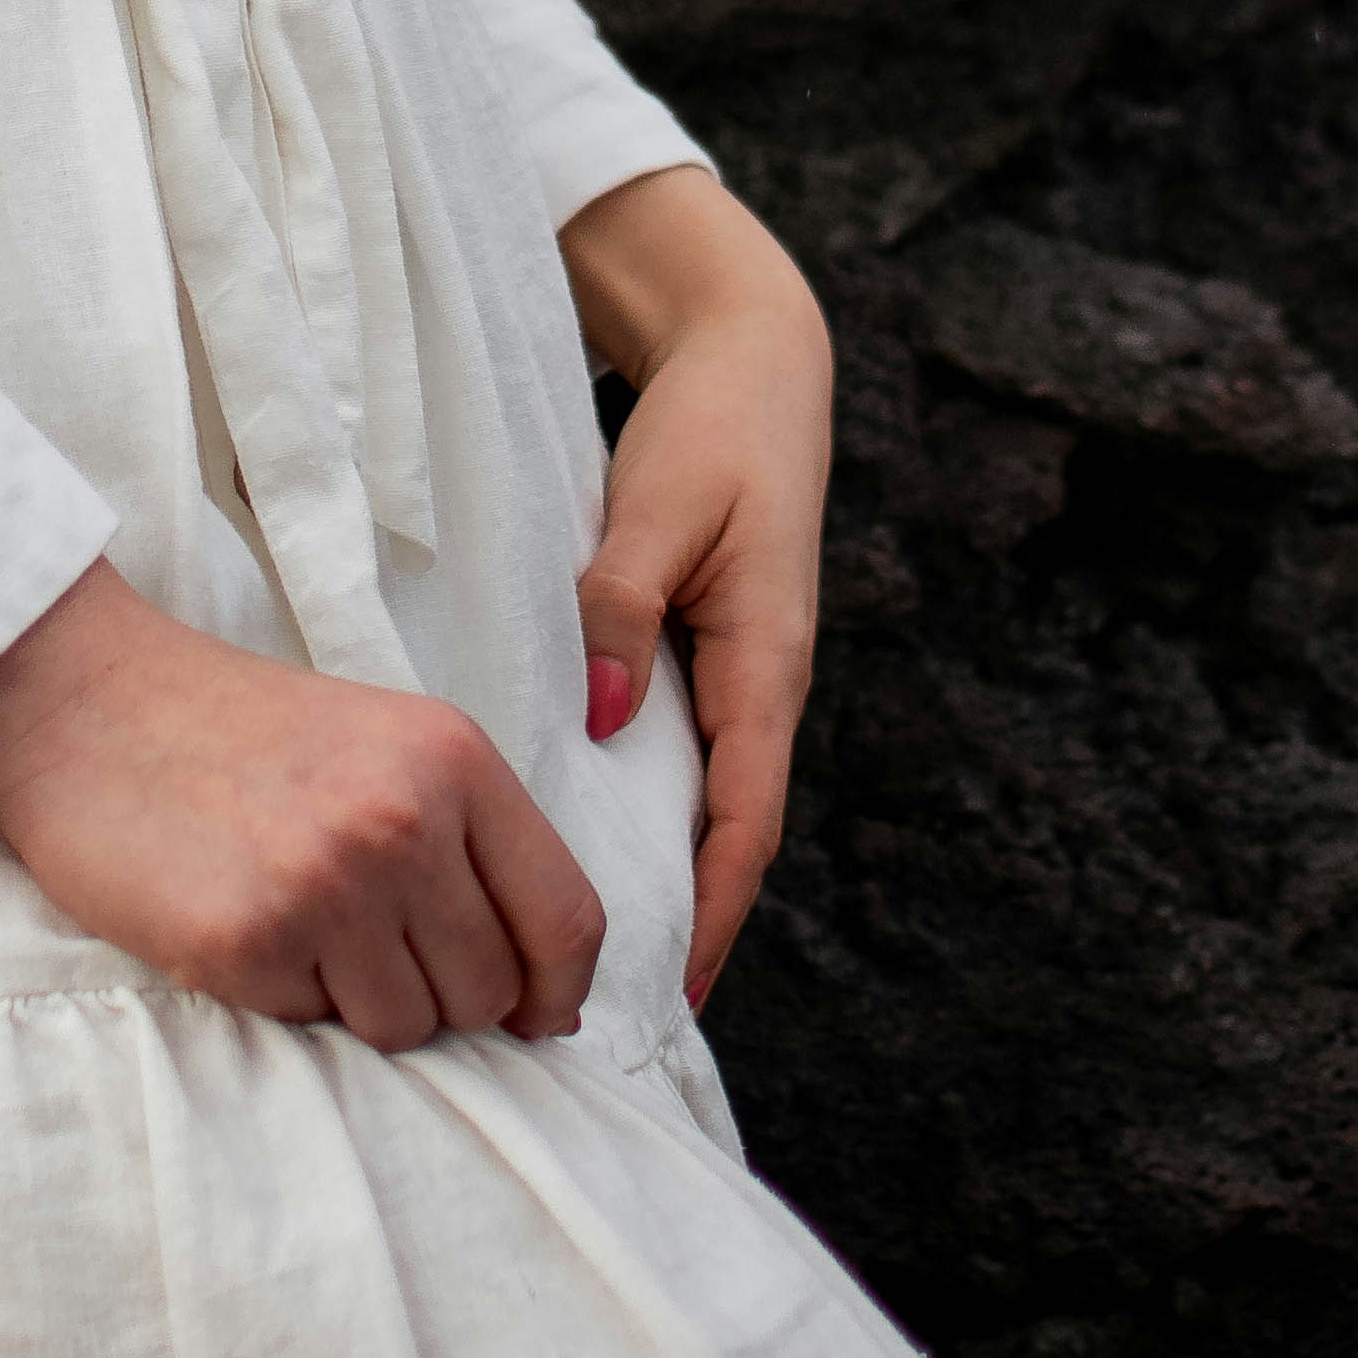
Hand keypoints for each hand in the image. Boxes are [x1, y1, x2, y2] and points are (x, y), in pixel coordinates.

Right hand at [0, 561, 606, 1050]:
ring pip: (407, 1026)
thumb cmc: (238, 732)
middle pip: (489, 989)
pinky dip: (286, 998)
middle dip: (444, 997)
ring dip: (363, 1004)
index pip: (567, 918)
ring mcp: (326, 883)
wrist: (84, 701)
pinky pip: (312, 1027)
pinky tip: (244, 927)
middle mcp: (404, 820)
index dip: (557, 990)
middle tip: (370, 950)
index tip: (536, 1018)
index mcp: (454, 760)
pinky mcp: (245, 941)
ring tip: (301, 927)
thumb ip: (466, 844)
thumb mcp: (383, 748)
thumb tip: (538, 995)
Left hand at [561, 165, 831, 1013]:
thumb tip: (598, 716)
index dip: (712, 910)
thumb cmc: (711, 429)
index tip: (669, 990)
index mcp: (768, 662)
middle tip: (608, 1001)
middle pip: (729, 829)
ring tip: (590, 946)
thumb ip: (622, 609)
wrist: (752, 356)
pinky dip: (648, 801)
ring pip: (704, 793)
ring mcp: (736, 667)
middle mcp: (761, 681)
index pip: (746, 820)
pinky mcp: (706, 646)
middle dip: (686, 918)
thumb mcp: (660, 510)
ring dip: (663, 867)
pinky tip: (589, 831)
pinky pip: (681, 745)